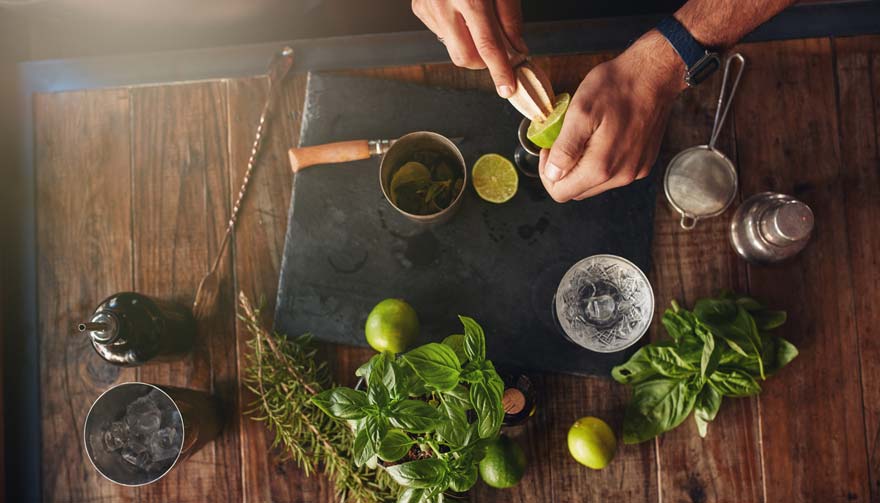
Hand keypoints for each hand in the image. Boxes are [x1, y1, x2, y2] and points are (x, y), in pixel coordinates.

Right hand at [412, 0, 526, 97]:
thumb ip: (511, 19)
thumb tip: (517, 51)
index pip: (487, 46)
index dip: (499, 70)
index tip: (508, 88)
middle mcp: (444, 4)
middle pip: (465, 58)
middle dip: (484, 62)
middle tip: (499, 52)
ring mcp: (428, 8)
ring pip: (452, 49)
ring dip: (470, 45)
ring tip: (477, 21)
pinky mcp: (419, 9)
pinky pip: (442, 34)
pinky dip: (457, 31)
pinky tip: (460, 12)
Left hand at [539, 31, 686, 201]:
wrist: (654, 75)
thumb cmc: (616, 87)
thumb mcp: (580, 112)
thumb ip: (565, 149)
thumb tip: (553, 174)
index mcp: (601, 167)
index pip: (561, 192)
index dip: (547, 174)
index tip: (549, 149)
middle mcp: (621, 176)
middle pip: (577, 191)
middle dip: (563, 172)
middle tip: (561, 143)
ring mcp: (635, 171)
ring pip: (594, 184)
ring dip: (581, 168)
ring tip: (582, 138)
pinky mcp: (644, 163)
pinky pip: (613, 174)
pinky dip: (601, 163)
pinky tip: (601, 139)